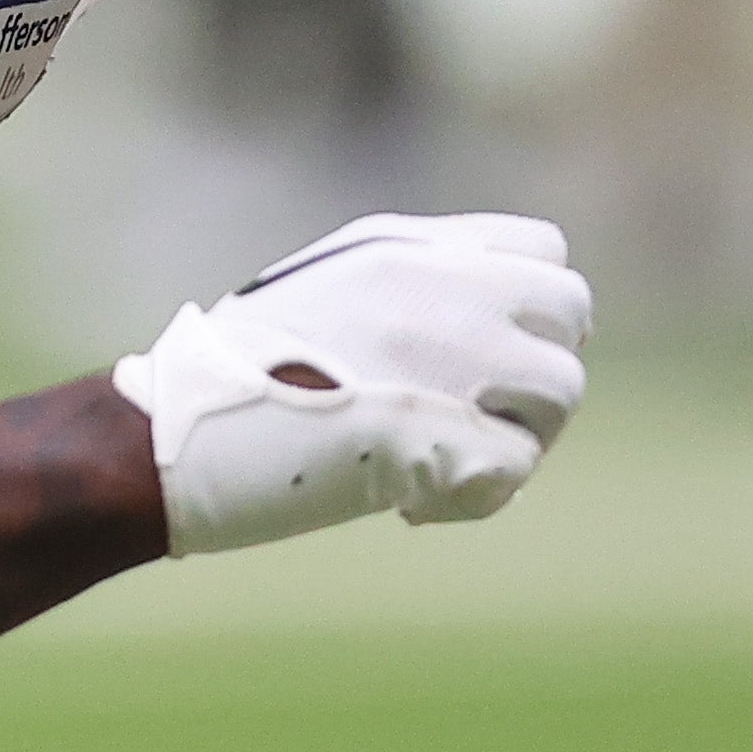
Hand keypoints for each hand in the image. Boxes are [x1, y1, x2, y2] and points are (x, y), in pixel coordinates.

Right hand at [112, 211, 591, 556]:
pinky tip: (414, 502)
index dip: (532, 307)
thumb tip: (493, 323)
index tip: (498, 349)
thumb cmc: (237, 368)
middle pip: (571, 312)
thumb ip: (414, 286)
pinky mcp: (450, 438)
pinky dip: (478, 495)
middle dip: (539, 367)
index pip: (545, 252)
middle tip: (483, 413)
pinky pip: (517, 468)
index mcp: (414, 249)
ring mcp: (456, 362)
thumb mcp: (331, 286)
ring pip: (561, 393)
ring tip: (443, 460)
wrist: (181, 430)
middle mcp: (448, 291)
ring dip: (517, 434)